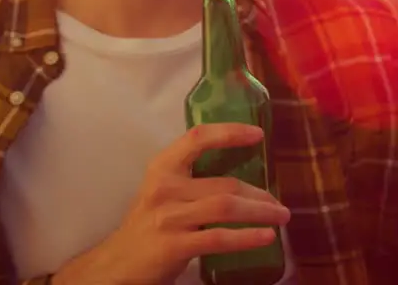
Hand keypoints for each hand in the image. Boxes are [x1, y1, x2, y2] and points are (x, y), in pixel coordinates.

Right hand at [53, 124, 289, 284]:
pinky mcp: (173, 245)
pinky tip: (266, 237)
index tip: (257, 134)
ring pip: (226, 207)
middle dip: (259, 194)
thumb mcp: (164, 193)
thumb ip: (194, 181)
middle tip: (279, 203)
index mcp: (163, 168)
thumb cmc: (148, 225)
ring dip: (260, 212)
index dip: (229, 132)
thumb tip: (245, 179)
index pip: (197, 138)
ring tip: (281, 217)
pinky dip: (247, 237)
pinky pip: (219, 238)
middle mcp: (164, 188)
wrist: (116, 264)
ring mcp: (168, 217)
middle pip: (224, 183)